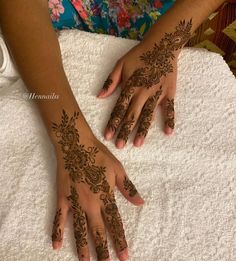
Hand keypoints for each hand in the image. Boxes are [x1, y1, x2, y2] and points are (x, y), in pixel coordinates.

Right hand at [51, 110, 143, 260]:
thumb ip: (128, 188)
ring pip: (79, 229)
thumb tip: (140, 202)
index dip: (120, 241)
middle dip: (102, 251)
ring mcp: (74, 201)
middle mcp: (90, 202)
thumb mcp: (118, 169)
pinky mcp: (62, 197)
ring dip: (82, 248)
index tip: (123, 257)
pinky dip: (57, 232)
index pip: (115, 223)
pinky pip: (59, 218)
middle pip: (97, 231)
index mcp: (105, 196)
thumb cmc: (98, 154)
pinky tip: (56, 246)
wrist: (75, 143)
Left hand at [97, 20, 191, 148]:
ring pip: (148, 115)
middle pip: (132, 115)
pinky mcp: (169, 92)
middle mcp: (143, 92)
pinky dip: (170, 119)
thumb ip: (111, 81)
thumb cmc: (139, 55)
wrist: (162, 44)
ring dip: (143, 130)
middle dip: (125, 131)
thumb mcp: (121, 63)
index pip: (119, 108)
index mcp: (130, 86)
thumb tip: (99, 96)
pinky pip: (170, 108)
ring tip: (137, 144)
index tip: (107, 135)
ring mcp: (157, 93)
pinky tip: (168, 132)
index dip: (112, 122)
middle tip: (119, 146)